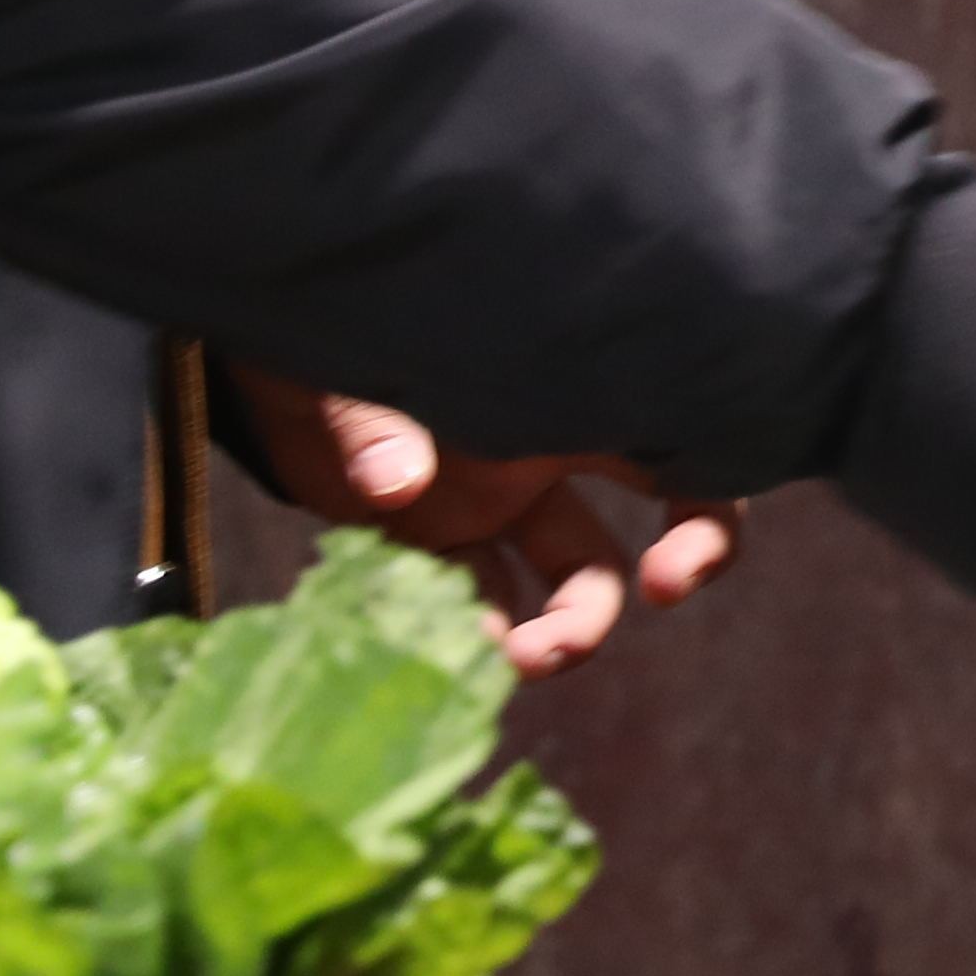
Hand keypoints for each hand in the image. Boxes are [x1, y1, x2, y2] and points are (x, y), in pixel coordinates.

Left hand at [229, 370, 740, 679]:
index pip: (677, 440)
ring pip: (564, 580)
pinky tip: (445, 647)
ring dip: (559, 630)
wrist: (268, 329)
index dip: (707, 509)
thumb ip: (375, 420)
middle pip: (633, 528)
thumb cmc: (339, 316)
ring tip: (518, 660)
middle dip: (643, 583)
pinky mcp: (426, 537)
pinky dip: (465, 627)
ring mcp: (491, 501)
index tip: (679, 563)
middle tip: (602, 623)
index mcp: (566, 393)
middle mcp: (546, 454)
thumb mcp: (360, 357)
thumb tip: (396, 486)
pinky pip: (468, 595)